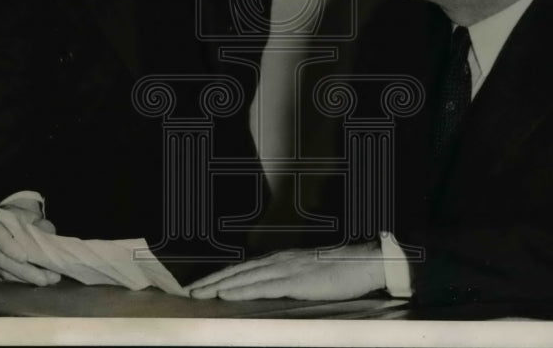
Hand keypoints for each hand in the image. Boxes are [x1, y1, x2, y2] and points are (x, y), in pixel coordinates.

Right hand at [0, 199, 61, 286]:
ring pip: (1, 272)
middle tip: (44, 278)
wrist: (16, 223)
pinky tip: (37, 281)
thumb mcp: (36, 218)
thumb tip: (48, 242)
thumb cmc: (26, 220)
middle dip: (23, 271)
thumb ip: (42, 227)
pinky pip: (2, 280)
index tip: (25, 258)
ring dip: (25, 279)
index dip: (8, 247)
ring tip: (47, 280)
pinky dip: (21, 282)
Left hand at [188, 242, 385, 300]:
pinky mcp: (295, 281)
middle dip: (211, 280)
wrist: (364, 262)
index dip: (221, 276)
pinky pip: (262, 286)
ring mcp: (286, 269)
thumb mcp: (308, 273)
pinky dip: (241, 289)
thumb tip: (269, 289)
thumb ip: (288, 279)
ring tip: (199, 293)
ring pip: (244, 277)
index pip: (244, 268)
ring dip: (219, 285)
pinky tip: (227, 294)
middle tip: (188, 291)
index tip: (200, 284)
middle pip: (237, 271)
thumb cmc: (341, 271)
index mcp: (281, 260)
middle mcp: (279, 261)